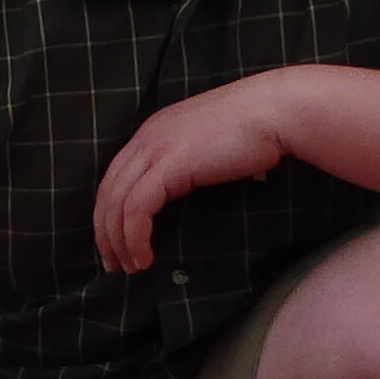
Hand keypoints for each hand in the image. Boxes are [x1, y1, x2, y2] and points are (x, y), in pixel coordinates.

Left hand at [92, 77, 294, 270]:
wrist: (274, 111)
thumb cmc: (253, 130)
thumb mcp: (205, 147)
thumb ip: (185, 165)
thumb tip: (179, 193)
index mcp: (153, 132)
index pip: (114, 178)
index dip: (108, 214)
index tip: (114, 245)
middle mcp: (146, 137)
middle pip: (107, 192)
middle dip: (105, 233)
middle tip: (113, 264)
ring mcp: (155, 148)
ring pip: (117, 203)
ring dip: (119, 241)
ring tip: (131, 267)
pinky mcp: (169, 164)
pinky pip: (137, 207)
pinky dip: (135, 236)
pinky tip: (145, 256)